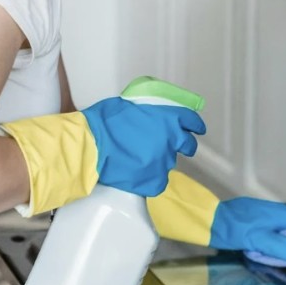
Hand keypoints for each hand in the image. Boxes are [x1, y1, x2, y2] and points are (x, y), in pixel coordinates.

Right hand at [81, 97, 205, 196]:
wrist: (89, 146)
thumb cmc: (104, 122)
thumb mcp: (131, 103)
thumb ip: (150, 109)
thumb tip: (155, 112)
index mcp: (168, 118)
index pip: (192, 121)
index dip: (194, 125)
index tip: (196, 129)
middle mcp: (171, 140)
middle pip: (188, 145)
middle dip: (183, 145)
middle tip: (171, 146)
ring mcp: (164, 162)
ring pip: (168, 163)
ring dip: (159, 160)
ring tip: (139, 158)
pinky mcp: (154, 181)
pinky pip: (157, 181)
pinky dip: (149, 178)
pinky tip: (134, 172)